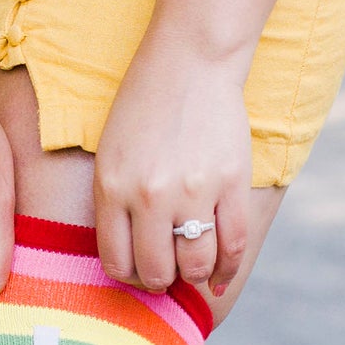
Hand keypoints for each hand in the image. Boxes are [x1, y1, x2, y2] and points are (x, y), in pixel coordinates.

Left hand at [94, 33, 252, 295]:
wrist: (190, 63)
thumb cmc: (145, 108)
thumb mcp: (111, 155)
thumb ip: (115, 204)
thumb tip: (131, 258)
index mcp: (112, 188)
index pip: (116, 261)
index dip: (129, 278)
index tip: (138, 272)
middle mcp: (150, 196)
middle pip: (157, 271)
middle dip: (161, 281)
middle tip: (167, 273)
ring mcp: (193, 191)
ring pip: (196, 264)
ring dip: (194, 275)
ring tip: (193, 267)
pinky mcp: (231, 183)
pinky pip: (233, 244)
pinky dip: (229, 268)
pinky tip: (220, 276)